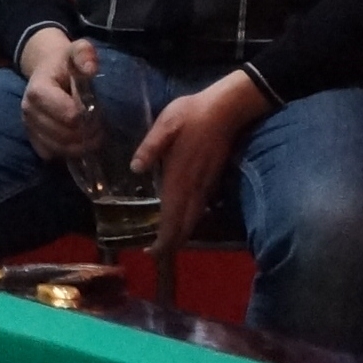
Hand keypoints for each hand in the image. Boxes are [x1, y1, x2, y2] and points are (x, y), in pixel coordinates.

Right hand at [17, 30, 104, 160]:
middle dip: (86, 134)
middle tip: (99, 128)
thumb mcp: (76, 51)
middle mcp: (28, 111)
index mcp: (38, 91)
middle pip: (64, 135)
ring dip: (80, 146)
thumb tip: (90, 68)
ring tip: (92, 136)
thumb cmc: (65, 64)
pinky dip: (67, 152)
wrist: (47, 71)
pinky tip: (78, 142)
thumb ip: (84, 54)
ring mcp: (28, 127)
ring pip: (58, 149)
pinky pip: (51, 154)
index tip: (98, 113)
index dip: (88, 117)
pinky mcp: (32, 139)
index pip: (69, 115)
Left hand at [133, 70, 270, 252]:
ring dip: (181, 233)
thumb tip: (136, 168)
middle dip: (171, 243)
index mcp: (179, 177)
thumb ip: (151, 147)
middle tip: (155, 254)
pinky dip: (189, 220)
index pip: (172, 217)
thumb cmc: (192, 114)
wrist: (225, 109)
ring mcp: (206, 184)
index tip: (151, 252)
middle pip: (185, 225)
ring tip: (166, 243)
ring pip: (194, 218)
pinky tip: (181, 220)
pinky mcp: (212, 179)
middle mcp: (194, 187)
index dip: (163, 238)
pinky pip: (200, 208)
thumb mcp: (165, 124)